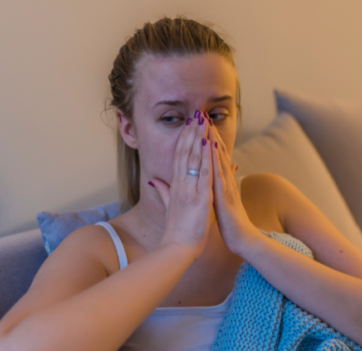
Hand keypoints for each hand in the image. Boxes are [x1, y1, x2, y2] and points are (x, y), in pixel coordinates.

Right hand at [148, 111, 215, 259]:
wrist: (177, 248)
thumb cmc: (177, 230)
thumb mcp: (168, 207)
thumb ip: (161, 192)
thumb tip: (153, 181)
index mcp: (175, 186)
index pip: (179, 157)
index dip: (183, 139)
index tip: (188, 124)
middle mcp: (181, 184)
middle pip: (184, 152)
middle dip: (191, 132)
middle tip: (196, 114)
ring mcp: (190, 189)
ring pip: (193, 158)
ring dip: (198, 138)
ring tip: (202, 120)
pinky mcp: (199, 197)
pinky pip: (203, 173)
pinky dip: (205, 157)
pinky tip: (208, 143)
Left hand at [207, 123, 264, 256]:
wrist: (243, 239)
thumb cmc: (231, 223)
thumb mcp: (220, 203)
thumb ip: (218, 189)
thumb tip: (216, 179)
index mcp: (221, 183)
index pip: (213, 157)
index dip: (207, 140)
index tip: (199, 125)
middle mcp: (225, 182)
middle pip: (217, 154)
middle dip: (210, 134)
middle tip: (202, 115)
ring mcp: (226, 187)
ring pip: (219, 160)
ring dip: (213, 141)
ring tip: (207, 124)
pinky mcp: (226, 196)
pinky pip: (219, 175)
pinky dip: (215, 161)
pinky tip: (212, 148)